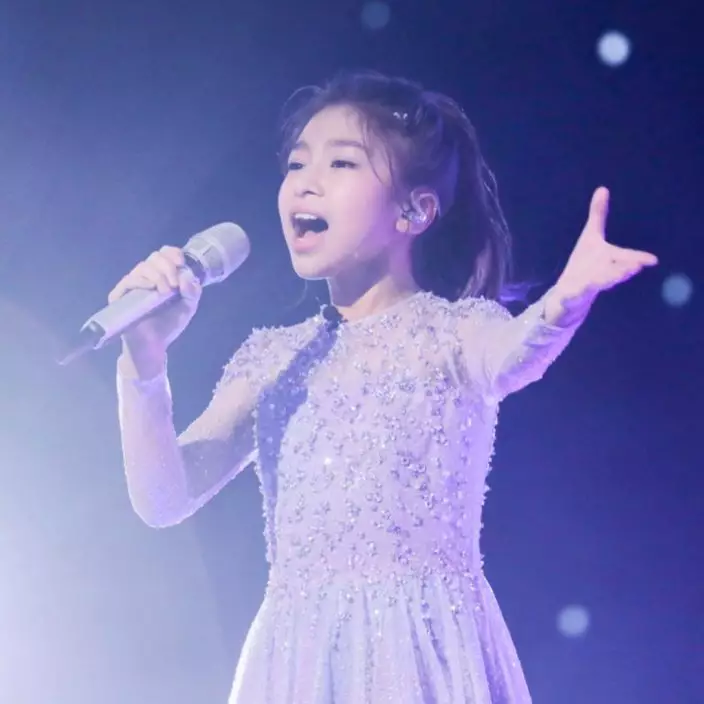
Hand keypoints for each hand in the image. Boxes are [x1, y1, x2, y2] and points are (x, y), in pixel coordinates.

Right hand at [109, 246, 201, 373]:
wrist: (154, 345)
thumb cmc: (169, 325)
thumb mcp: (188, 307)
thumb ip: (193, 291)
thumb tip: (187, 276)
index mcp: (163, 276)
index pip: (165, 254)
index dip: (173, 253)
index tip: (181, 263)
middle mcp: (147, 277)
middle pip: (155, 257)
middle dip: (168, 267)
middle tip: (174, 285)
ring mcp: (133, 285)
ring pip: (143, 267)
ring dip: (158, 276)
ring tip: (165, 292)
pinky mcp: (120, 295)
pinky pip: (129, 280)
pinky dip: (142, 281)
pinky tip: (151, 289)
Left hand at [546, 187, 657, 323]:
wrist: (570, 293)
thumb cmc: (586, 262)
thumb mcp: (591, 236)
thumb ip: (598, 214)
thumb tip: (603, 188)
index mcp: (608, 259)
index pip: (625, 257)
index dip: (639, 258)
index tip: (653, 260)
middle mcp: (600, 273)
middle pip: (614, 271)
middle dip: (623, 270)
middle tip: (634, 268)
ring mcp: (586, 286)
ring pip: (595, 284)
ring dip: (601, 282)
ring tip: (603, 281)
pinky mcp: (571, 296)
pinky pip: (570, 297)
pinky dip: (569, 297)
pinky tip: (566, 295)